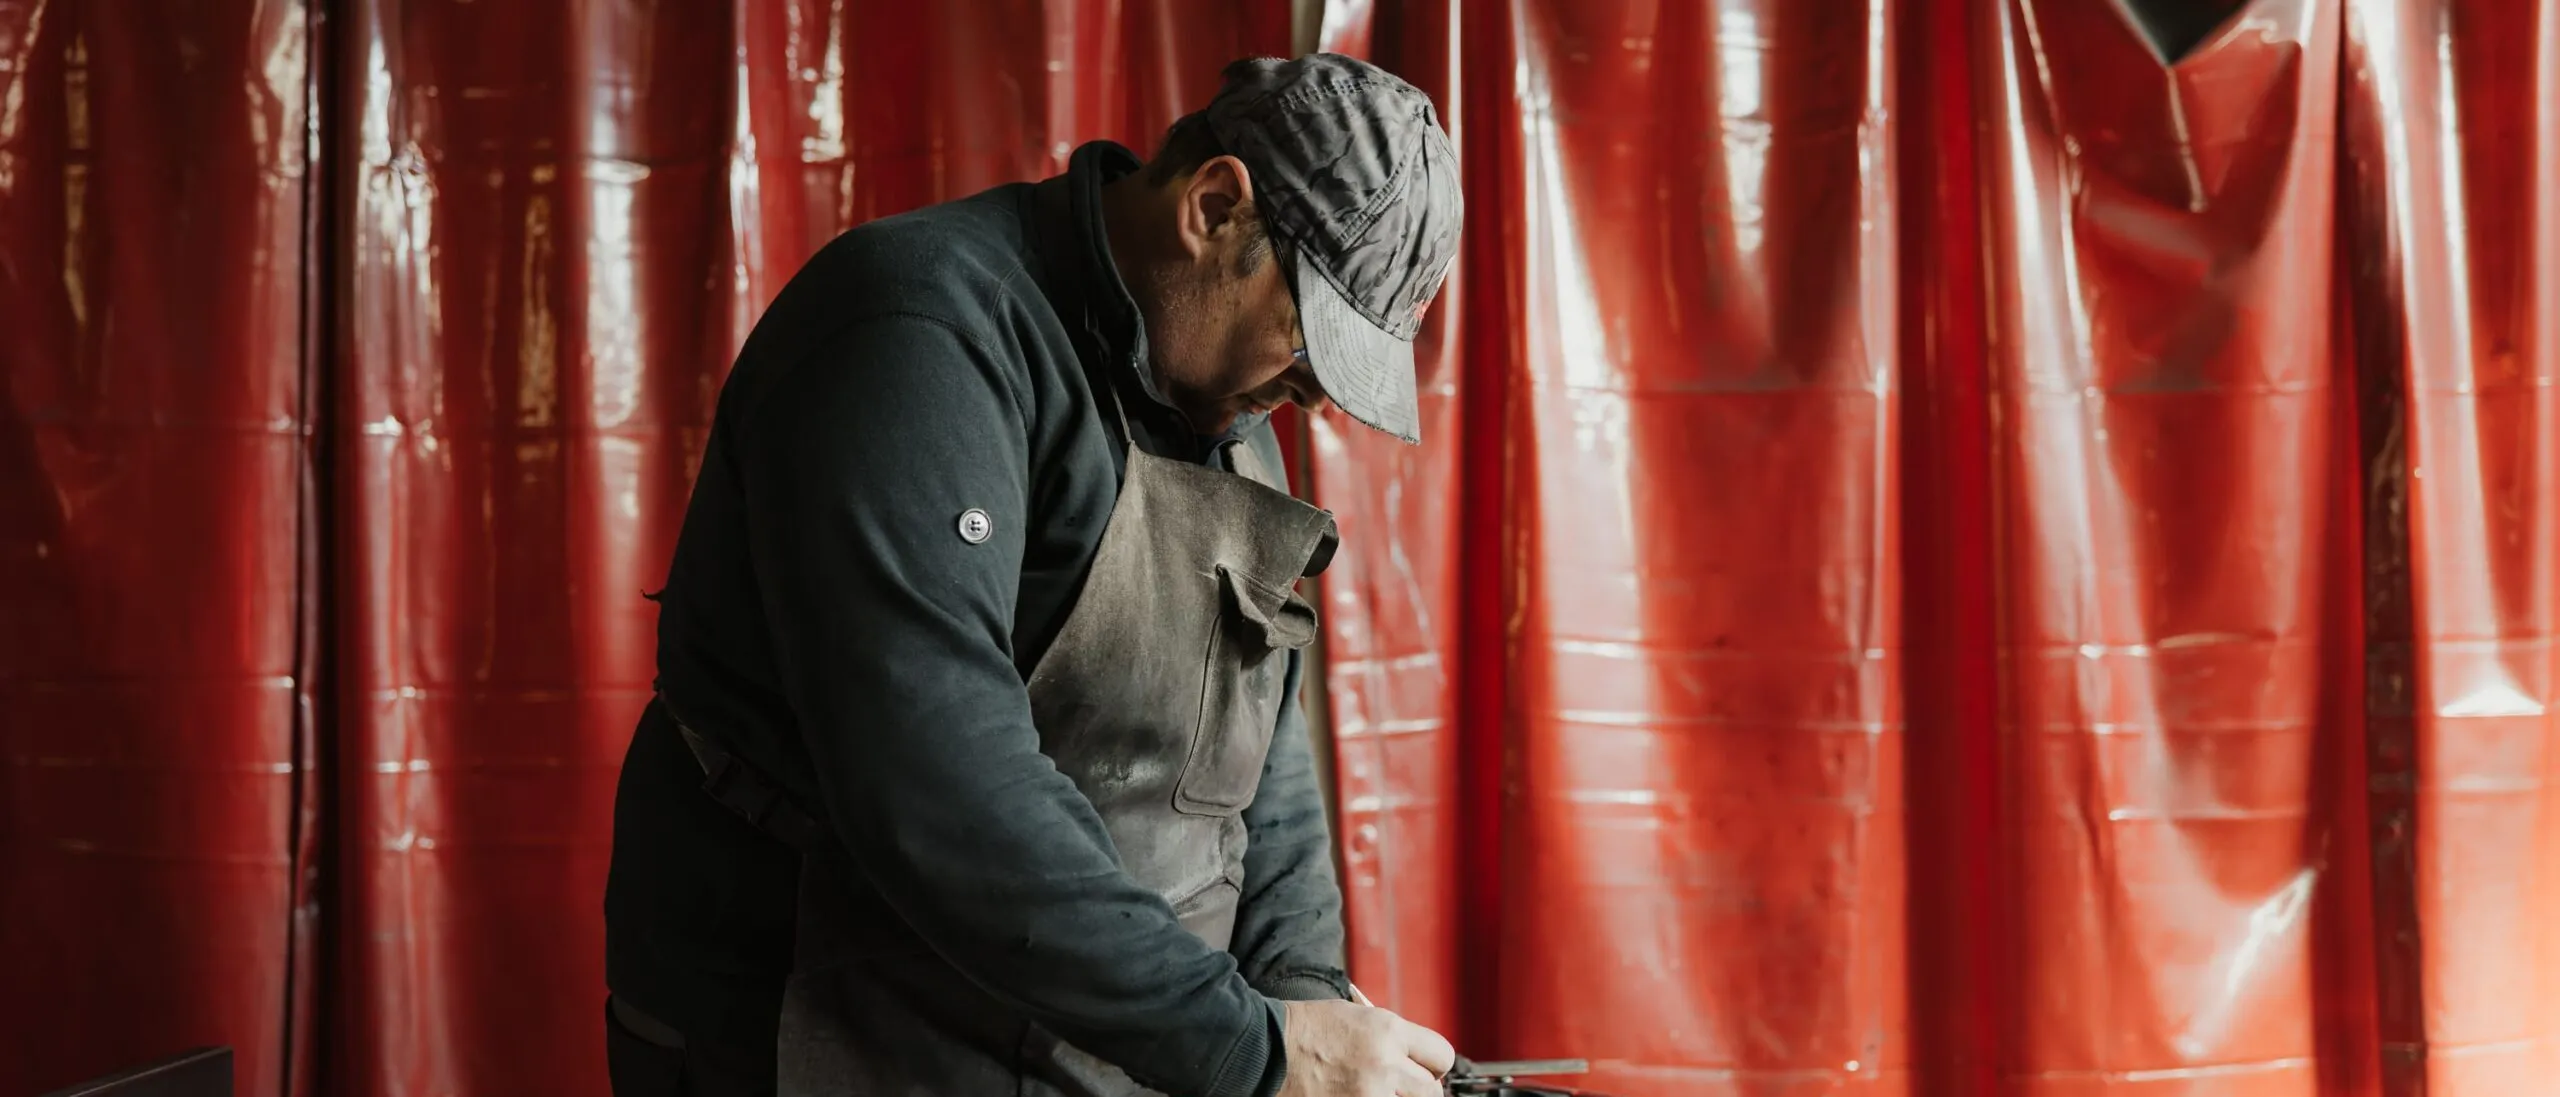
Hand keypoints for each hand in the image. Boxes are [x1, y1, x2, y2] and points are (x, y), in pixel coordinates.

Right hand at [1277, 998, 1456, 1096]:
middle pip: (1431, 1091)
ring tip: (1377, 1093)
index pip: (1442, 1055)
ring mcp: (1369, 1095)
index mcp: (1388, 1031)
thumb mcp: (1355, 1016)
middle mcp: (1385, 1064)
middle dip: (1420, 1091)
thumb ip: (1391, 1037)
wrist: (1264, 1051)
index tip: (1424, 1070)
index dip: (1434, 1065)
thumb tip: (1415, 1061)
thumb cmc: (1306, 1029)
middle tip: (1403, 1090)